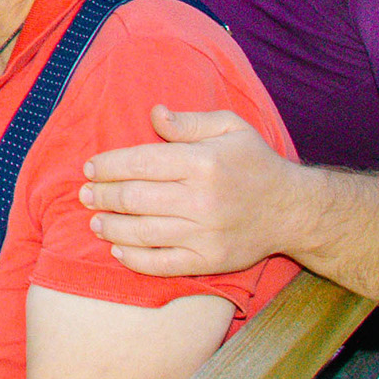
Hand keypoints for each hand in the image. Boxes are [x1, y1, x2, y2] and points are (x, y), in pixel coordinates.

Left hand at [79, 105, 297, 276]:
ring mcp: (206, 234)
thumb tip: (154, 114)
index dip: (109, 166)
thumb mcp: (230, 127)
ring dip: (111, 228)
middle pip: (136, 199)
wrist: (294, 210)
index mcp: (203, 163)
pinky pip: (164, 264)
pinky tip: (118, 251)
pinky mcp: (211, 261)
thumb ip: (189, 121)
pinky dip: (135, 260)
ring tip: (95, 221)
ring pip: (144, 233)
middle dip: (103, 196)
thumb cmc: (255, 163)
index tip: (90, 168)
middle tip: (84, 194)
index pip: (141, 163)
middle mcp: (202, 200)